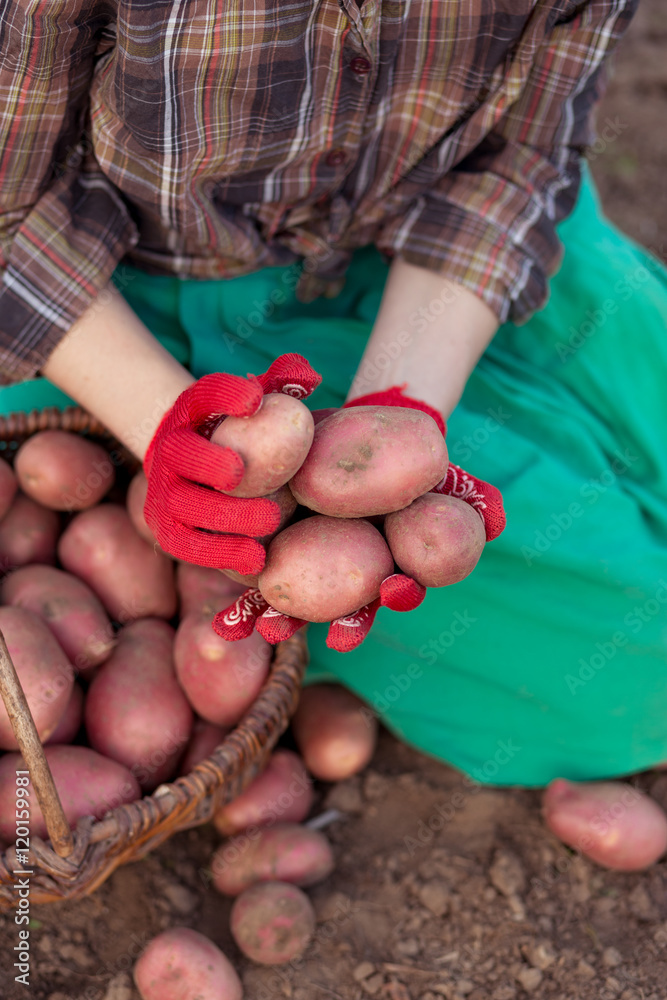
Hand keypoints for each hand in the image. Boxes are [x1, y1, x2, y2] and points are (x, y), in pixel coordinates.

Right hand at [143, 354, 320, 572]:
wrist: (192, 468)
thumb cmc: (239, 434)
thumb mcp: (255, 402)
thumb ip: (281, 383)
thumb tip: (309, 375)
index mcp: (191, 413)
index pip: (205, 394)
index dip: (225, 393)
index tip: (254, 400)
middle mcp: (169, 449)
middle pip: (183, 455)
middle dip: (210, 464)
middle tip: (243, 474)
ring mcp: (164, 492)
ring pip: (185, 507)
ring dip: (225, 516)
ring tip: (271, 521)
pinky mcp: (167, 529)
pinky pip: (187, 546)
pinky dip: (219, 554)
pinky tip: (256, 561)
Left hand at [212, 387, 504, 649]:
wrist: (361, 427)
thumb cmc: (408, 454)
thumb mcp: (439, 470)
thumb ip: (470, 496)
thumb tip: (498, 519)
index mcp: (393, 561)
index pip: (398, 586)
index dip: (398, 594)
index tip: (397, 589)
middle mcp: (353, 572)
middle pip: (347, 605)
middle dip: (341, 623)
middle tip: (337, 636)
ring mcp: (312, 563)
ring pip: (300, 599)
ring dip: (283, 620)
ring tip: (266, 632)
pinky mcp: (274, 544)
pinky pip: (258, 573)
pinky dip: (243, 598)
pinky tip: (226, 620)